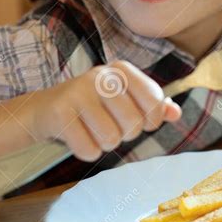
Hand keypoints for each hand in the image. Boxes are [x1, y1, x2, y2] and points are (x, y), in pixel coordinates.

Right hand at [28, 60, 181, 160]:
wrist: (45, 109)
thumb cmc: (94, 106)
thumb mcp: (125, 100)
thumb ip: (153, 105)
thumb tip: (175, 113)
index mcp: (121, 70)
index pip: (155, 101)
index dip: (152, 120)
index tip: (140, 121)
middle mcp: (100, 75)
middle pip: (134, 124)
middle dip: (125, 134)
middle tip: (109, 126)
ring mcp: (78, 92)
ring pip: (111, 139)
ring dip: (104, 144)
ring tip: (92, 129)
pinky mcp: (60, 113)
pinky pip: (89, 150)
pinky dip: (86, 151)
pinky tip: (77, 136)